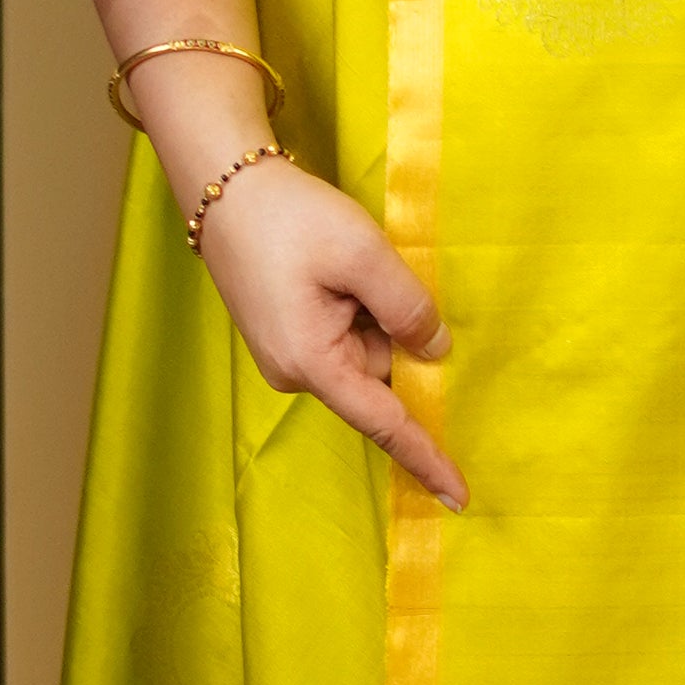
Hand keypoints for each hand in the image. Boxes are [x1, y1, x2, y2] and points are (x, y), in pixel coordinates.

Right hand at [201, 160, 466, 509]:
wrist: (224, 187)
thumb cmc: (289, 219)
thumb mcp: (361, 253)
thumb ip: (407, 306)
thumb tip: (436, 350)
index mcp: (312, 364)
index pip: (384, 423)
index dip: (425, 456)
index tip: (460, 498)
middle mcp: (296, 372)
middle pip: (379, 374)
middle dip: (396, 330)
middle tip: (373, 268)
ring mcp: (288, 354)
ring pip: (364, 348)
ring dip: (374, 310)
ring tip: (346, 256)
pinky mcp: (287, 332)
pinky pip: (344, 333)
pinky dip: (358, 305)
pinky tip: (339, 264)